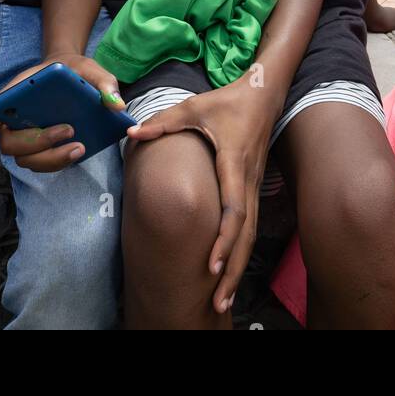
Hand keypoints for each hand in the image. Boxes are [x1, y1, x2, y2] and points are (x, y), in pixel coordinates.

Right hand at [0, 54, 126, 172]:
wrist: (73, 76)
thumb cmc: (72, 70)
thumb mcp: (89, 67)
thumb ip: (103, 81)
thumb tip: (115, 105)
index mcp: (14, 95)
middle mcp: (14, 119)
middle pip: (11, 144)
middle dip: (38, 142)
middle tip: (69, 130)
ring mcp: (26, 135)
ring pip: (27, 159)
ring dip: (50, 158)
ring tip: (79, 147)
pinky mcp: (41, 147)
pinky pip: (42, 162)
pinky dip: (57, 162)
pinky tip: (77, 151)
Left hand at [126, 80, 279, 313]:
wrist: (264, 94)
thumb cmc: (227, 101)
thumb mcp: (193, 106)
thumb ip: (162, 122)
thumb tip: (131, 131)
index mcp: (233, 163)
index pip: (233, 210)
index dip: (223, 240)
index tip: (210, 266)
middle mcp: (247, 180)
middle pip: (245, 234)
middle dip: (232, 269)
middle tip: (217, 301)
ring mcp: (254, 185)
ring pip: (250, 234)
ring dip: (237, 267)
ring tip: (222, 298)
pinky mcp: (254, 188)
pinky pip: (250, 226)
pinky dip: (240, 251)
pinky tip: (228, 271)